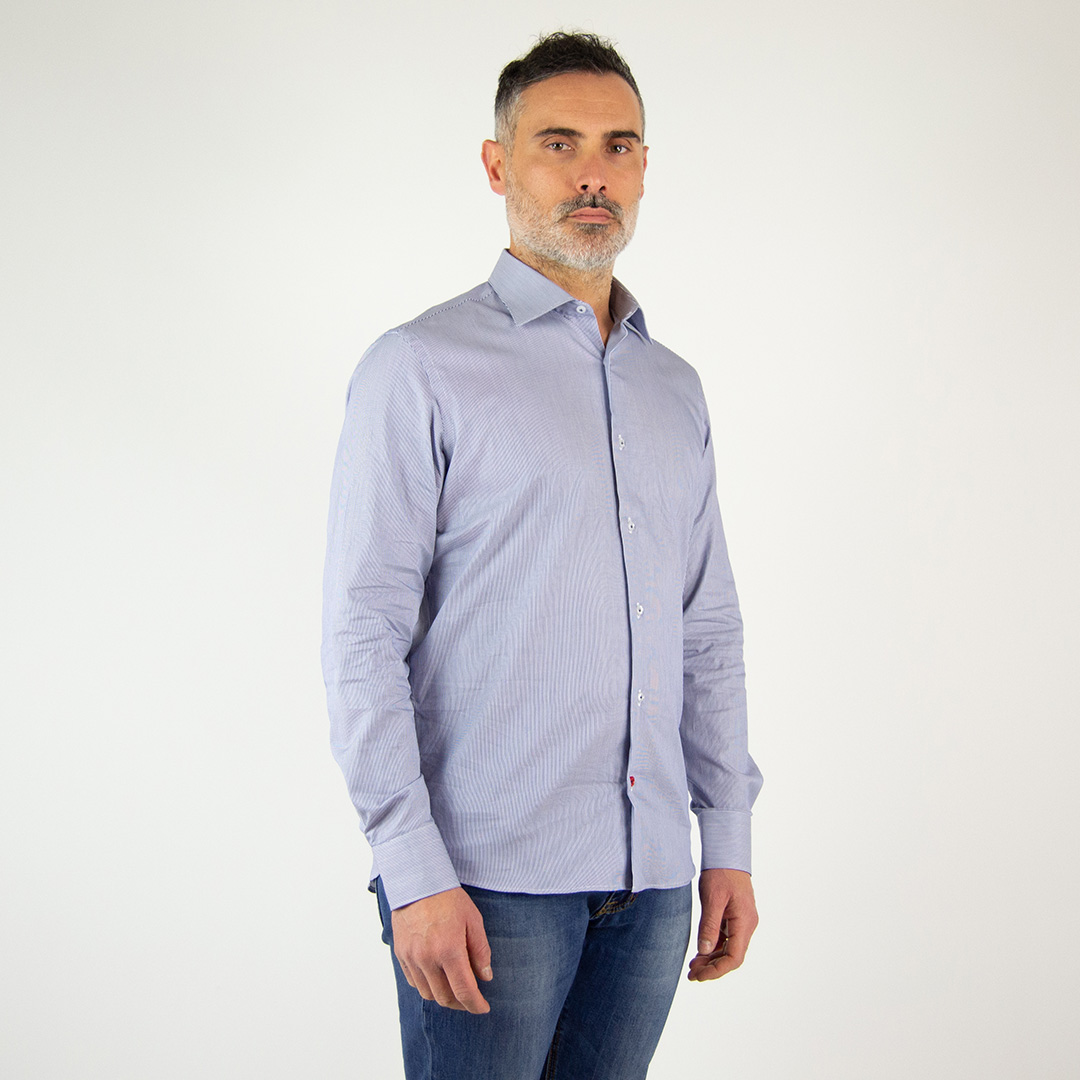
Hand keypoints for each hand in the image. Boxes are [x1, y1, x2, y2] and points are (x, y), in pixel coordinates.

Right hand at [390, 886, 492, 1012]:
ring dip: (443, 997)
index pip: (464, 991)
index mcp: (449, 950)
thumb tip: (485, 977)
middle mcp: (428, 958)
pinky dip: (427, 986)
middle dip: (461, 1004)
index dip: (475, 1005)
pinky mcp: (400, 954)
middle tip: (471, 1000)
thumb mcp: (473, 920)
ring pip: (428, 993)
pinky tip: (437, 978)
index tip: (483, 1008)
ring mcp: (412, 958)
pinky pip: (414, 982)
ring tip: (455, 989)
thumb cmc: (448, 898)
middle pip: (445, 998)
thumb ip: (480, 950)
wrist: (417, 881)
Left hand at [687, 868, 757, 981]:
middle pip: (732, 956)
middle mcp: (747, 925)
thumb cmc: (721, 873)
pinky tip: (700, 952)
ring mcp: (742, 922)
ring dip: (712, 959)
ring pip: (729, 949)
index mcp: (745, 922)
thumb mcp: (712, 899)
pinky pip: (726, 939)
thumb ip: (709, 926)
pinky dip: (713, 947)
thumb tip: (704, 951)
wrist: (727, 853)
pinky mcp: (735, 917)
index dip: (717, 971)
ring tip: (693, 966)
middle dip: (712, 968)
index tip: (699, 976)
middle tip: (692, 975)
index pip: (734, 958)